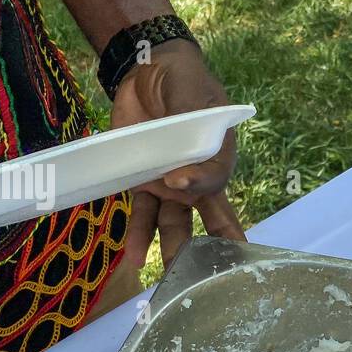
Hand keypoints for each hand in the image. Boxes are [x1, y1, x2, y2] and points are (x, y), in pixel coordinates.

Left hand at [110, 40, 245, 275]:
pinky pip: (141, 215)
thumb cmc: (182, 81)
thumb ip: (194, 129)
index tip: (178, 183)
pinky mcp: (142, 184)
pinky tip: (133, 259)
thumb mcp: (193, 98)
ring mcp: (170, 186)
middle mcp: (198, 179)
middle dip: (205, 249)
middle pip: (206, 219)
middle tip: (203, 278)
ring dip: (170, 250)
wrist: (147, 70)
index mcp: (218, 158)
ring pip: (173, 225)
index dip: (199, 186)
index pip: (215, 181)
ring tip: (167, 281)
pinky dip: (137, 237)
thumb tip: (183, 176)